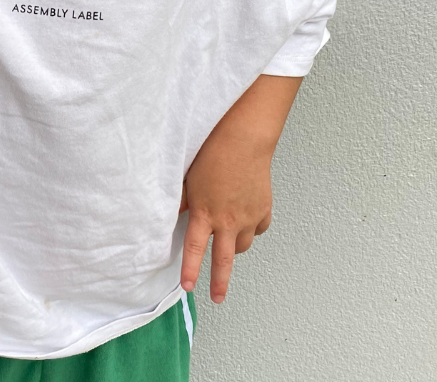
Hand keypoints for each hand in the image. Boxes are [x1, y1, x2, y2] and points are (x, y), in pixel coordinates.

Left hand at [178, 134, 273, 303]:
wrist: (244, 138)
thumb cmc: (212, 152)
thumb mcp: (189, 177)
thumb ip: (182, 200)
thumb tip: (172, 213)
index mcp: (205, 212)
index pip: (195, 249)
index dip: (190, 270)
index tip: (187, 287)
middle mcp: (228, 220)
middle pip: (224, 260)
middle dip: (220, 282)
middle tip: (217, 298)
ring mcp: (249, 216)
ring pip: (242, 245)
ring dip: (233, 246)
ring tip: (226, 240)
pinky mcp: (264, 209)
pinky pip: (258, 228)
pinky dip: (252, 228)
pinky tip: (245, 218)